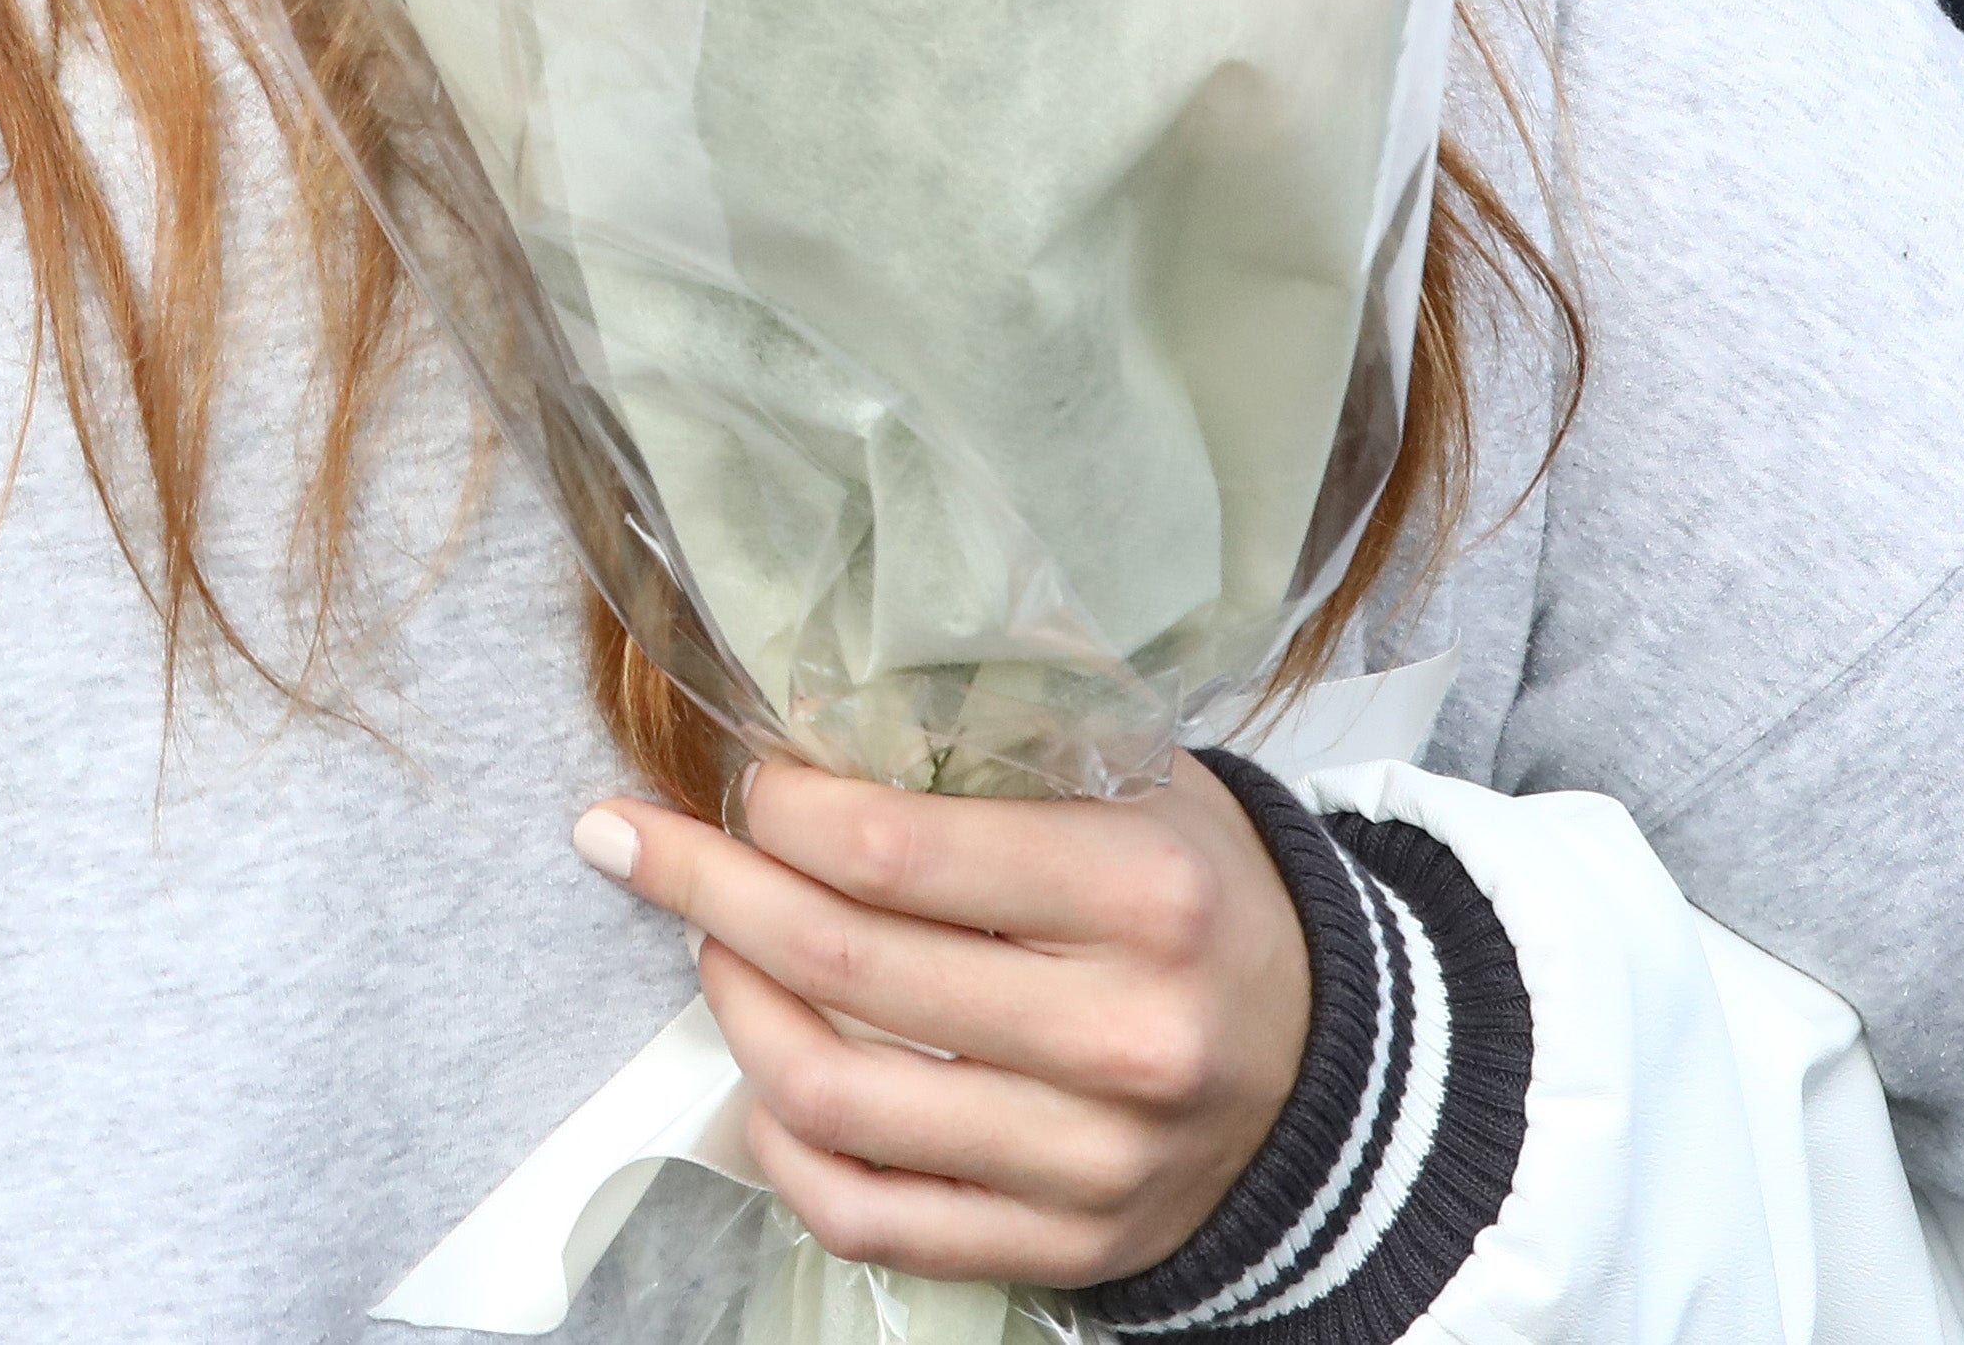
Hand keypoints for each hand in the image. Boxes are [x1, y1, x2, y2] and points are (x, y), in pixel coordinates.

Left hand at [578, 760, 1306, 1287]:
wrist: (1327, 1069)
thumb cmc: (1199, 901)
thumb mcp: (1136, 787)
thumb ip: (995, 747)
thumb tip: (803, 716)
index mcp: (1143, 894)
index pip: (892, 847)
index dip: (773, 807)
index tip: (732, 777)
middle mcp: (1122, 1036)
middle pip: (840, 962)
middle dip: (705, 886)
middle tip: (637, 842)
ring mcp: (1091, 1162)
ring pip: (831, 1096)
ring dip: (731, 1008)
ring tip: (711, 947)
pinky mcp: (1063, 1247)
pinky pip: (866, 1215)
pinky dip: (781, 1149)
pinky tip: (762, 1080)